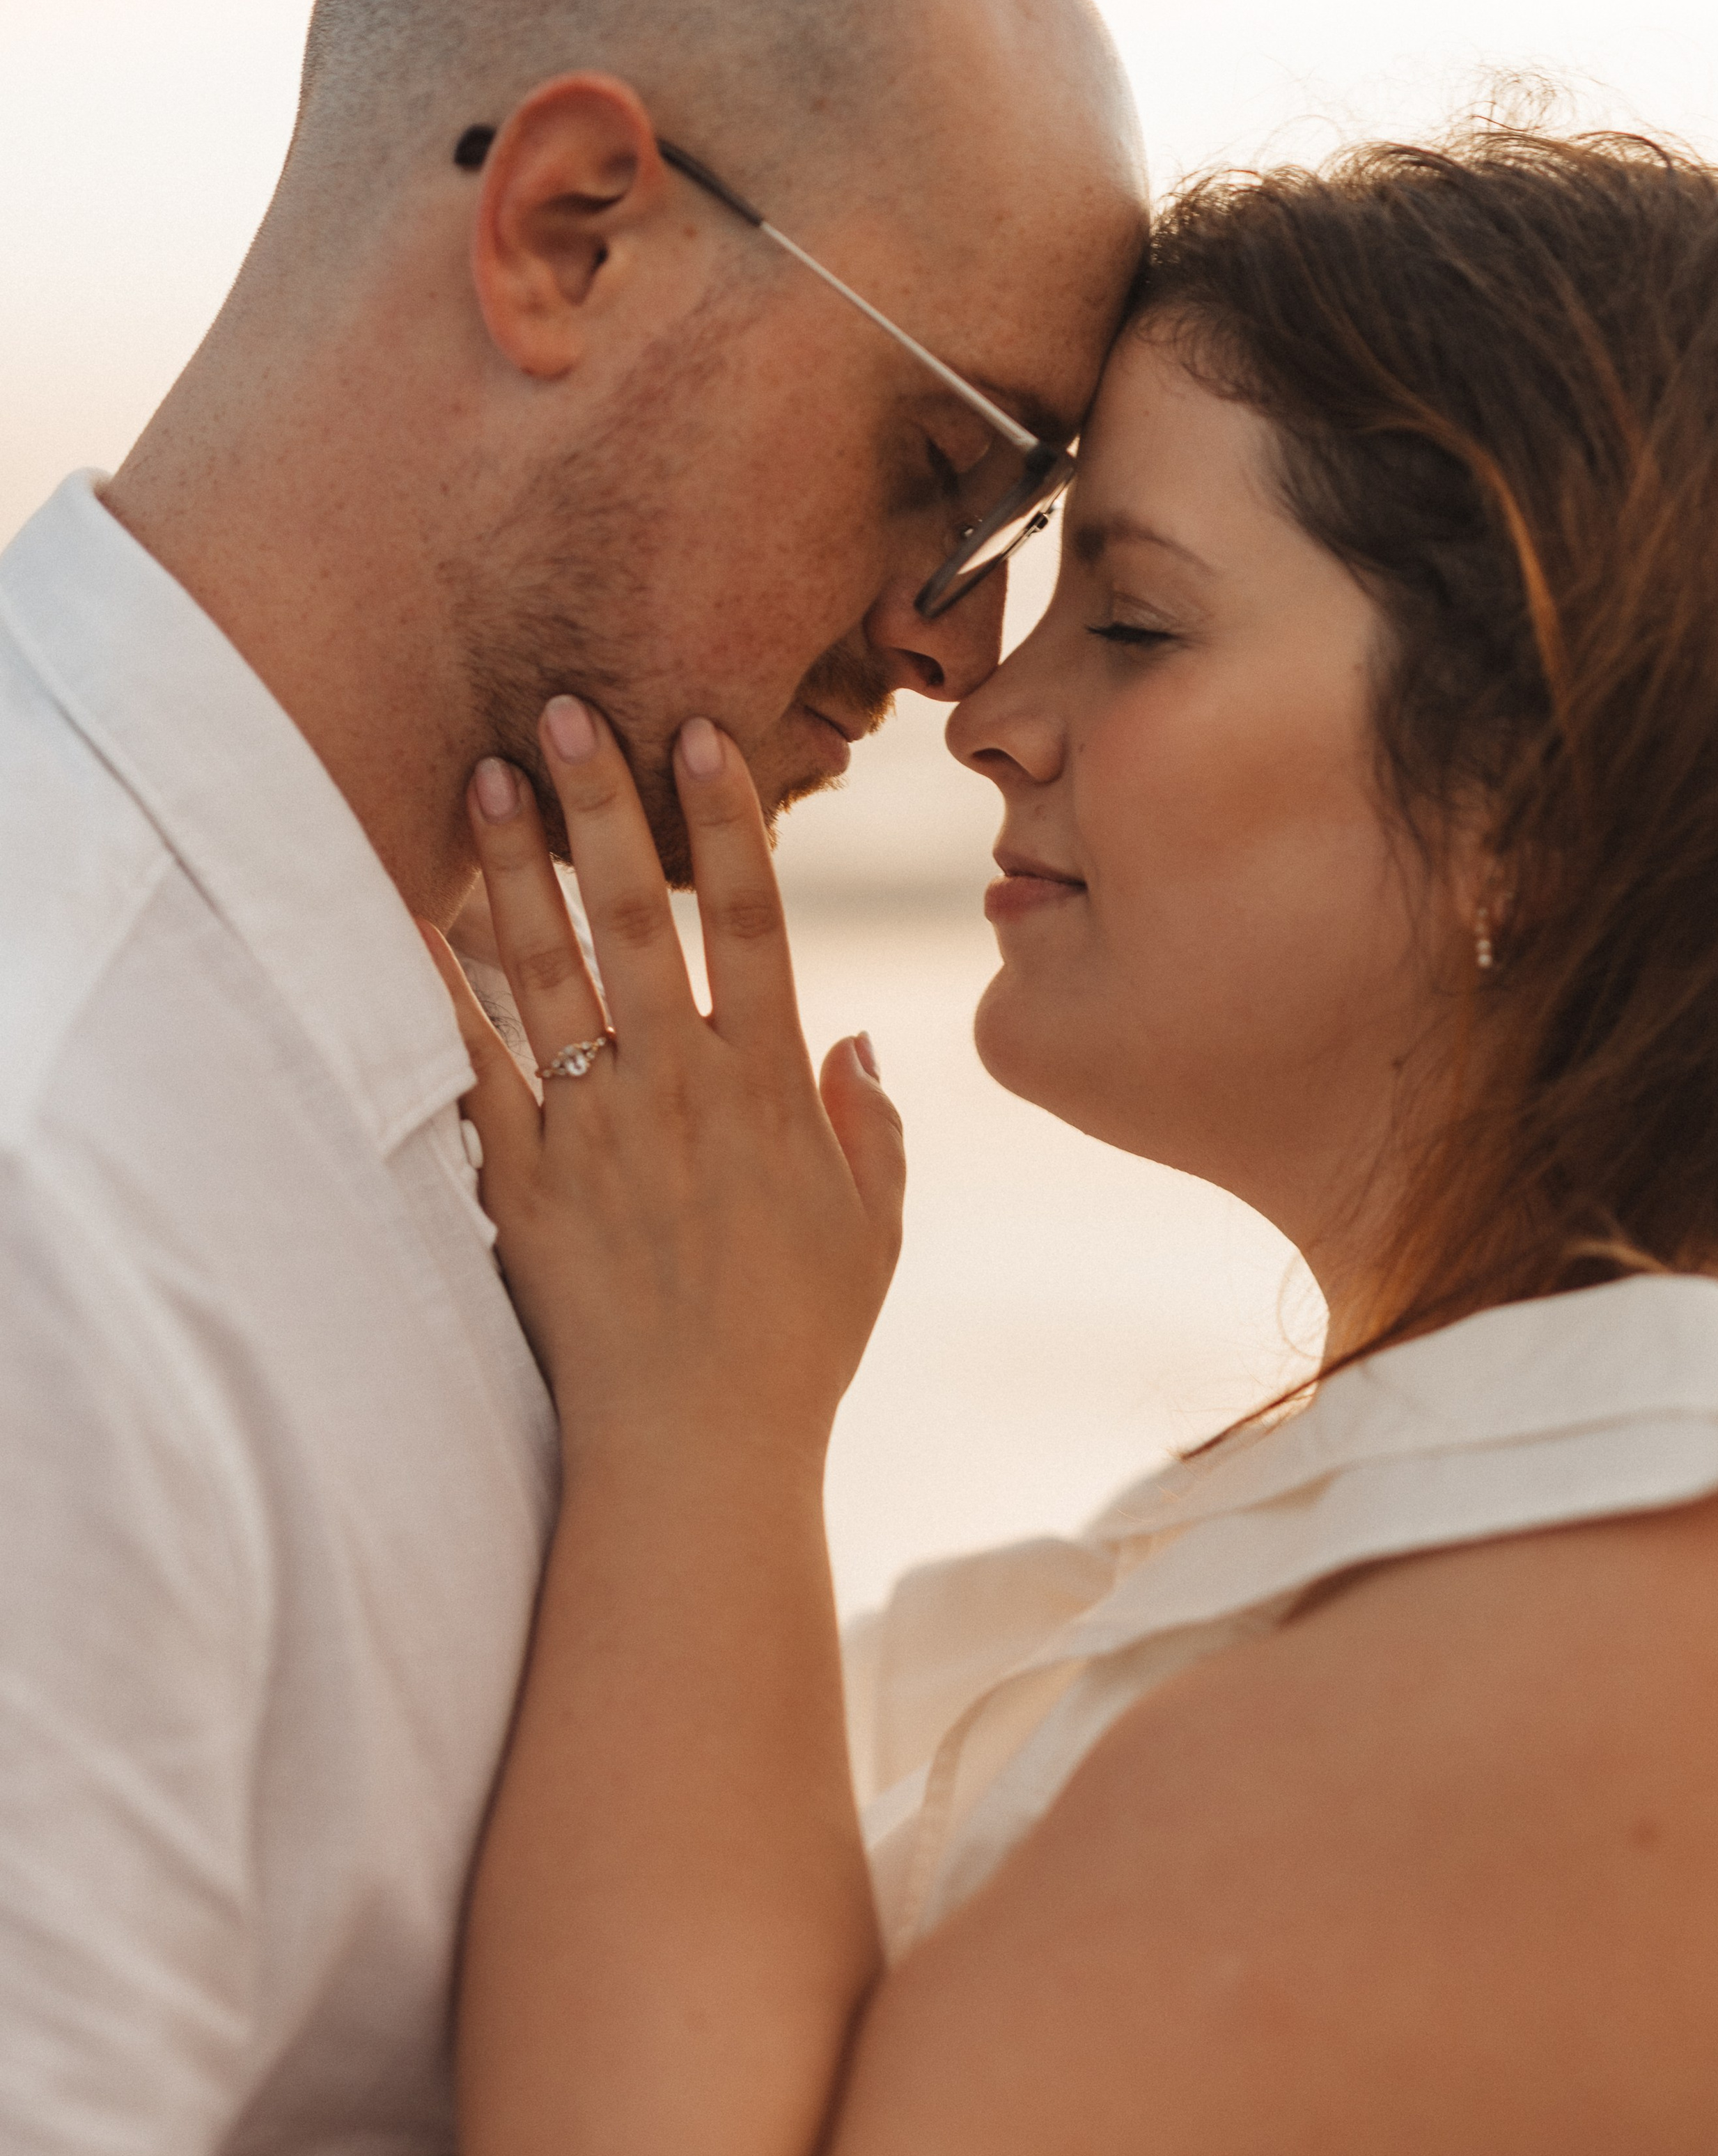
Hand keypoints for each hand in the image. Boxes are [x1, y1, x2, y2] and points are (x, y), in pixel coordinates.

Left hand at [424, 700, 904, 1473]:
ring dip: (514, 866)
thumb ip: (869, 1126)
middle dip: (601, 803)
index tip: (696, 733)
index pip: (752, 922)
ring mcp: (595, 1132)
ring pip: (548, 972)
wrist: (696, 1449)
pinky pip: (474, 1069)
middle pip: (636, 918)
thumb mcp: (872, 1233)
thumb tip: (854, 1041)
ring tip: (483, 775)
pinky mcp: (522, 1184)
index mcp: (769, 1090)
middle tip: (562, 706)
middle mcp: (679, 1090)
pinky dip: (437, 993)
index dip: (725, 823)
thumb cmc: (795, 1346)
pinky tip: (407, 920)